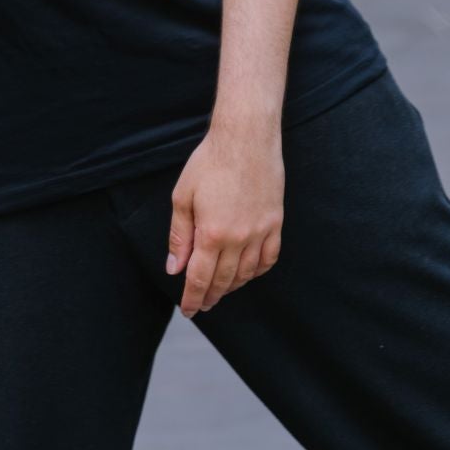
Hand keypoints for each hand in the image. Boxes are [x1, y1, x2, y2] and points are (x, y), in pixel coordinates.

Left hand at [166, 120, 283, 317]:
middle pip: (223, 279)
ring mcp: (260, 232)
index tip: (188, 310)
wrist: (245, 139)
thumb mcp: (183, 197)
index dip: (193, 298)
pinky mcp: (275, 223)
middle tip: (202, 304)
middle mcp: (238, 238)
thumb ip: (179, 236)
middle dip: (210, 295)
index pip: (200, 278)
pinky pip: (269, 258)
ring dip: (232, 286)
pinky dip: (257, 271)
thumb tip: (174, 269)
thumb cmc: (209, 162)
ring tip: (220, 290)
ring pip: (247, 273)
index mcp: (211, 233)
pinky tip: (248, 273)